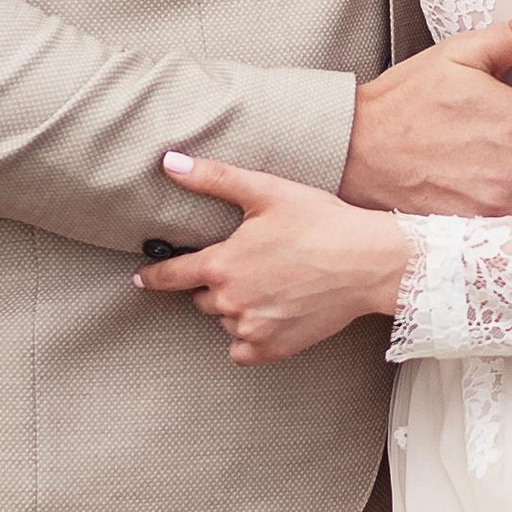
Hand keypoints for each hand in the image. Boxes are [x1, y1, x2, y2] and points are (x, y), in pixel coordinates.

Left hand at [135, 153, 413, 363]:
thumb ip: (212, 179)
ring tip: (272, 286)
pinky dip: (250, 336)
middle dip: (218, 284)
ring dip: (237, 308)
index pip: (170, 276)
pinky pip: (242, 349)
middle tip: (252, 266)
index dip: (154, 276)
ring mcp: (251, 329)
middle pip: (204, 298)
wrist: (369, 263)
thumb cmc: (320, 222)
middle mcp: (230, 302)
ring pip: (226, 322)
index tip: (142, 279)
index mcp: (222, 265)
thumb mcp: (266, 191)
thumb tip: (169, 162)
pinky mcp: (273, 349)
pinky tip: (272, 315)